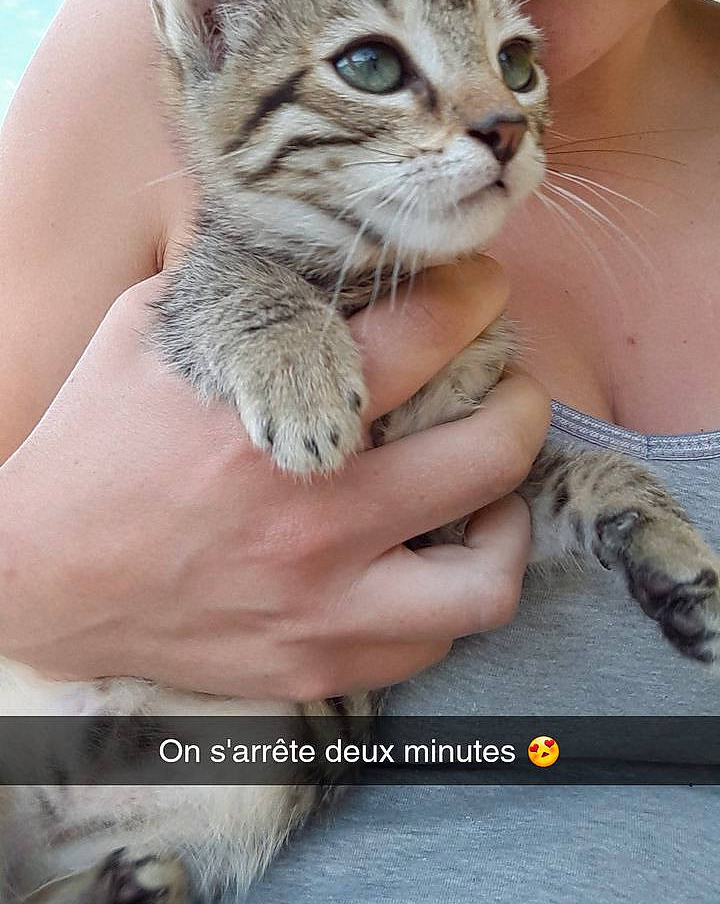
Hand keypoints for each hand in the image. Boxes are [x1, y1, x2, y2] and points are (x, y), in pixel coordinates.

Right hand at [0, 257, 549, 699]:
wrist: (38, 578)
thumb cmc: (94, 445)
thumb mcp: (149, 332)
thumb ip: (237, 287)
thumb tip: (309, 241)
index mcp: (274, 410)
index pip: (428, 330)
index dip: (477, 294)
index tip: (481, 289)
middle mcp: (314, 513)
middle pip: (491, 449)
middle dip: (521, 400)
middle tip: (507, 386)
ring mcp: (321, 602)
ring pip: (487, 575)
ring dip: (510, 520)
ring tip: (492, 490)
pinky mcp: (314, 663)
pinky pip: (434, 642)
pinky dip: (451, 595)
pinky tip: (434, 556)